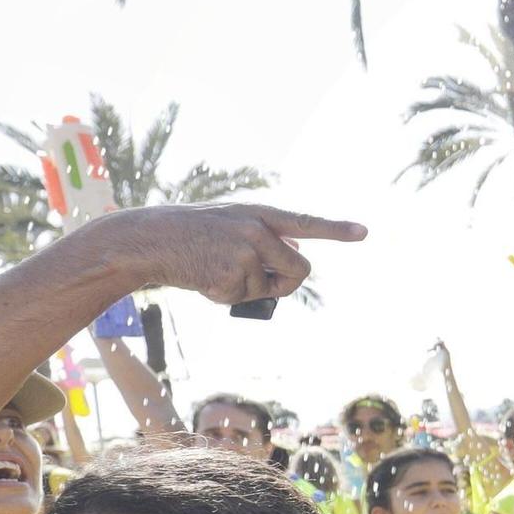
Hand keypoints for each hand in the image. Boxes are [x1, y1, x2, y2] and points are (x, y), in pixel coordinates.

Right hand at [90, 203, 365, 307]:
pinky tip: (205, 278)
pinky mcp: (230, 276)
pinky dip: (227, 296)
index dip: (336, 229)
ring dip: (249, 289)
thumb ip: (266, 235)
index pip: (306, 223)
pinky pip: (246, 299)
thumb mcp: (232, 223)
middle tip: (258, 279)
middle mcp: (256, 230)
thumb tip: (299, 255)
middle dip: (286, 282)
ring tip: (216, 269)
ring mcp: (245, 253)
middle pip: (301, 271)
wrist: (149, 241)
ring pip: (272, 289)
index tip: (364, 232)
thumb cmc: (193, 235)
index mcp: (260, 214)